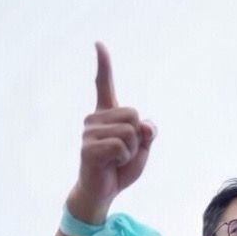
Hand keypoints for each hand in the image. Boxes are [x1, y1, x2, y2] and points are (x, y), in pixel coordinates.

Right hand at [66, 42, 156, 223]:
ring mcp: (89, 132)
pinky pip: (121, 146)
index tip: (99, 44)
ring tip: (117, 159)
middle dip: (139, 137)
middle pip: (134, 114)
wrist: (103, 191)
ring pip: (129, 132)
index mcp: (107, 114)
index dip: (103, 65)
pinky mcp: (88, 147)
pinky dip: (125, 158)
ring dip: (132, 150)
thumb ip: (148, 133)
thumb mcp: (142, 148)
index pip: (104, 85)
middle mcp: (94, 118)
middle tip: (124, 151)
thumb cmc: (120, 168)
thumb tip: (145, 124)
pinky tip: (112, 164)